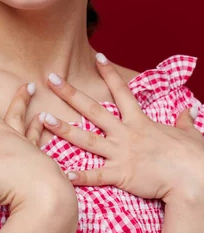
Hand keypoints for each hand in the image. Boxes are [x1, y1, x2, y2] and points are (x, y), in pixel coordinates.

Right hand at [0, 68, 77, 218]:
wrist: (48, 202)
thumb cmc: (11, 179)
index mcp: (1, 135)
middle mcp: (21, 143)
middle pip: (17, 116)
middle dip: (19, 100)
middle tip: (29, 85)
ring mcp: (36, 160)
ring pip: (35, 137)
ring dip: (37, 127)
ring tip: (45, 117)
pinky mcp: (47, 178)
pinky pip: (46, 163)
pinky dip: (47, 158)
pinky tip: (52, 160)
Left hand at [39, 55, 203, 203]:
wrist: (193, 177)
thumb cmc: (193, 155)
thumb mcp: (189, 133)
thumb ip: (184, 121)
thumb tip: (189, 110)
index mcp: (140, 121)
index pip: (122, 91)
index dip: (109, 73)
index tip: (97, 56)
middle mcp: (125, 133)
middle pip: (92, 109)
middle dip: (70, 93)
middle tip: (51, 78)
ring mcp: (121, 153)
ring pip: (86, 139)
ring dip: (64, 129)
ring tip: (44, 119)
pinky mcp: (120, 174)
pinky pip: (96, 176)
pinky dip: (79, 176)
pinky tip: (62, 173)